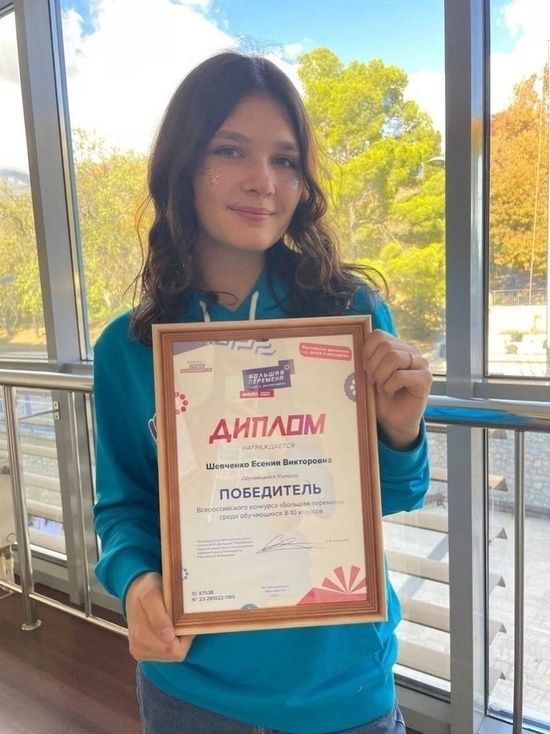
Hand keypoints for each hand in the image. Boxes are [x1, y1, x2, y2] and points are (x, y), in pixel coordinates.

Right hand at [125, 572, 193, 661]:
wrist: (133, 591)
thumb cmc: (145, 589)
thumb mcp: (151, 594)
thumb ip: (159, 616)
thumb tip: (168, 636)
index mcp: (141, 636)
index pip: (174, 649)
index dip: (185, 636)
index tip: (185, 619)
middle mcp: (138, 648)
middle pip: (174, 654)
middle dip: (181, 638)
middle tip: (180, 618)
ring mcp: (139, 651)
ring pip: (171, 655)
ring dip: (176, 639)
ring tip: (172, 621)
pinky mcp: (143, 652)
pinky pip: (165, 654)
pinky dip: (170, 641)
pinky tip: (167, 628)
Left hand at [362, 329, 431, 449]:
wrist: (393, 420)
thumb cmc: (380, 396)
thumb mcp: (370, 374)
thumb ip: (367, 359)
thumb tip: (354, 347)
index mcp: (397, 346)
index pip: (378, 335)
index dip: (367, 351)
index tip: (364, 368)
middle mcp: (411, 351)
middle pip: (386, 346)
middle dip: (373, 366)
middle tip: (373, 381)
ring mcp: (421, 363)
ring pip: (394, 357)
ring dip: (381, 376)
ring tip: (382, 387)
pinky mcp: (425, 378)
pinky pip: (400, 376)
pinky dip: (389, 386)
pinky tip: (391, 393)